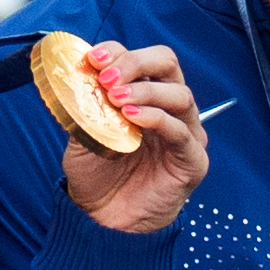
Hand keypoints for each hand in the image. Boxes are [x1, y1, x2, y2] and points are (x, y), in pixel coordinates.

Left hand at [58, 39, 209, 234]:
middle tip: (107, 77)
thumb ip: (84, 106)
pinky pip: (181, 132)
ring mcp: (185, 132)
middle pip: (167, 65)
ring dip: (145, 92)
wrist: (104, 217)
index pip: (141, 58)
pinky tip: (132, 119)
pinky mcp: (192, 159)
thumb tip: (77, 77)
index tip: (92, 59)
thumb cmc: (97, 173)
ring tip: (116, 100)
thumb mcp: (81, 133)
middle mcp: (168, 107)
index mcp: (143, 94)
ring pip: (179, 95)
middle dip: (135, 63)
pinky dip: (157, 119)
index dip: (118, 52)